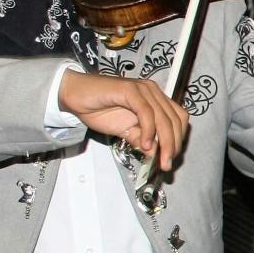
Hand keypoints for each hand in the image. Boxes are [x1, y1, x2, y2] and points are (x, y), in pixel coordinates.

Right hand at [59, 70, 189, 171]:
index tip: (170, 158)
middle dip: (173, 145)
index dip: (178, 139)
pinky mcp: (130, 90)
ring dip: (164, 141)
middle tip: (166, 163)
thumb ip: (141, 140)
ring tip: (158, 158)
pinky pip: (146, 112)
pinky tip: (145, 144)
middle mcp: (152, 92)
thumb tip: (156, 154)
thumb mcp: (124, 131)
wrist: (75, 95)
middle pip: (174, 120)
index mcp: (155, 99)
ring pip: (163, 117)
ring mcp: (142, 89)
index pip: (178, 119)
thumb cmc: (98, 109)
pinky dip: (148, 130)